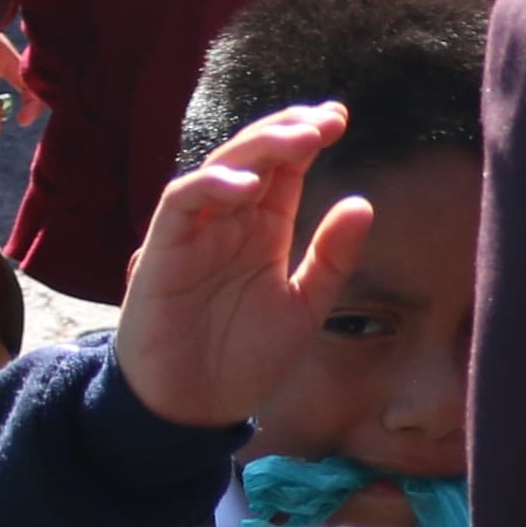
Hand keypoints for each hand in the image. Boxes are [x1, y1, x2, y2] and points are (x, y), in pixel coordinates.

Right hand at [112, 103, 371, 429]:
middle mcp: (229, 223)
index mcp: (263, 231)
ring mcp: (194, 233)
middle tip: (327, 119)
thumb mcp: (304, 306)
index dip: (307, 137)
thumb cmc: (245, 359)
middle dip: (289, 131)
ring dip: (258, 149)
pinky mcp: (162, 251)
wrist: (195, 409)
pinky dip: (211, 186)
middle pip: (255, 157)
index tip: (339, 116)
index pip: (284, 169)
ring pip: (219, 169)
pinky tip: (247, 185)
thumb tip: (363, 202)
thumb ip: (331, 257)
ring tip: (300, 140)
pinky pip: (180, 203)